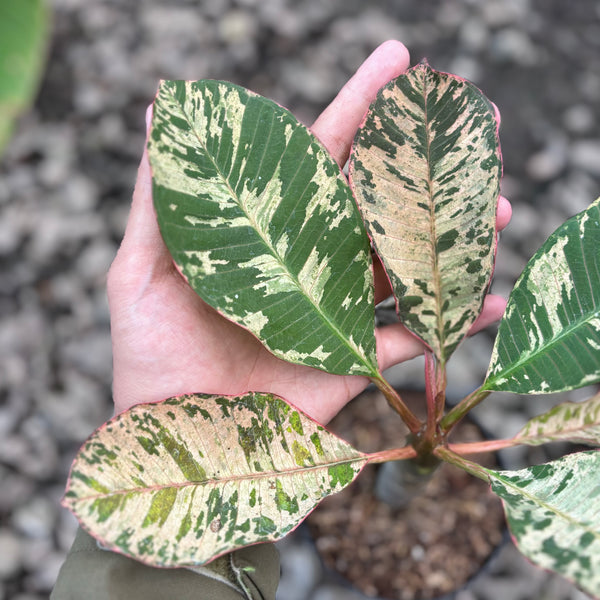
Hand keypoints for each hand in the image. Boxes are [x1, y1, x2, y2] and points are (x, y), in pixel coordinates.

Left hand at [107, 40, 511, 423]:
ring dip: (450, 237)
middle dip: (424, 166)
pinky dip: (450, 325)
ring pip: (405, 265)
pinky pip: (411, 342)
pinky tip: (493, 302)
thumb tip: (162, 114)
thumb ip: (157, 199)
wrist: (173, 434)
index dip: (356, 109)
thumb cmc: (147, 354)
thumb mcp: (139, 271)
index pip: (318, 158)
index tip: (398, 64)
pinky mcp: (352, 363)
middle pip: (376, 204)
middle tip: (477, 128)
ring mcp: (337, 314)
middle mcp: (311, 266)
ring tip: (498, 206)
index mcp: (267, 234)